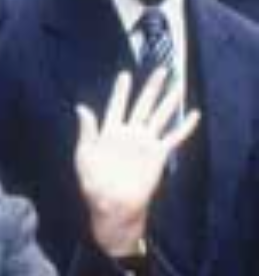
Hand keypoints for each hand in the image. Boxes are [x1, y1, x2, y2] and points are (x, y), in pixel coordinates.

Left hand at [75, 69, 200, 256]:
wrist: (112, 204)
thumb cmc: (93, 183)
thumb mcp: (85, 154)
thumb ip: (87, 130)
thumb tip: (81, 107)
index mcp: (109, 132)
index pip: (117, 107)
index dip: (121, 91)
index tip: (125, 75)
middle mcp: (129, 134)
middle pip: (142, 105)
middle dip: (151, 88)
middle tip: (160, 70)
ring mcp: (145, 143)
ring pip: (160, 116)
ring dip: (169, 101)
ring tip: (178, 84)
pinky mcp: (158, 154)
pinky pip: (174, 137)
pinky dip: (184, 126)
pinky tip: (193, 114)